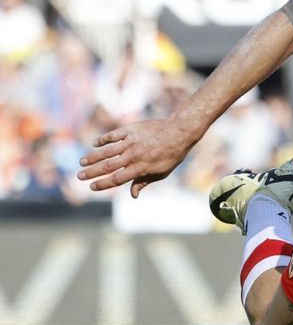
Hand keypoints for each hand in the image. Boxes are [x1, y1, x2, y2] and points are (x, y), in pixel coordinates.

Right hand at [76, 118, 198, 196]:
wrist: (179, 132)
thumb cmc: (171, 155)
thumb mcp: (161, 172)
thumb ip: (144, 182)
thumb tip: (133, 195)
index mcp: (140, 168)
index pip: (117, 179)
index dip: (103, 184)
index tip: (92, 187)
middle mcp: (133, 156)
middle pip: (108, 166)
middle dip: (92, 172)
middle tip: (80, 176)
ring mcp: (131, 142)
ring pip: (107, 151)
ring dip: (93, 157)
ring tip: (82, 162)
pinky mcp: (131, 129)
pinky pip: (113, 135)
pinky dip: (103, 139)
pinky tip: (94, 144)